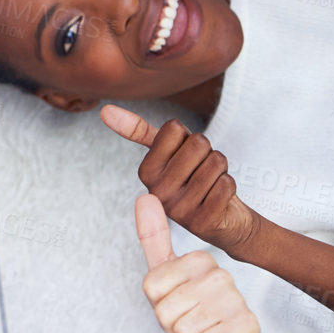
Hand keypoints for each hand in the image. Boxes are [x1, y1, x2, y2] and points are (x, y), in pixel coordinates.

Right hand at [101, 105, 257, 254]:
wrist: (222, 221)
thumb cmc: (193, 178)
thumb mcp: (167, 154)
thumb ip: (138, 131)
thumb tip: (104, 110)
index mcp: (146, 172)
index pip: (174, 128)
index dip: (187, 137)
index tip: (186, 157)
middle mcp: (158, 192)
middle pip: (199, 142)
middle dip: (209, 152)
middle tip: (202, 171)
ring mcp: (180, 209)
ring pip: (216, 161)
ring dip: (221, 169)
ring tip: (211, 184)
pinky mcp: (203, 222)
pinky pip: (226, 184)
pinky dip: (229, 186)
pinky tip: (220, 199)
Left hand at [135, 190, 300, 332]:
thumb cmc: (195, 316)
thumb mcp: (166, 278)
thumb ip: (154, 238)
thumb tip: (145, 196)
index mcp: (198, 260)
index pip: (152, 285)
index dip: (159, 303)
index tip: (176, 302)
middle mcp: (218, 274)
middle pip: (165, 309)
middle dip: (172, 325)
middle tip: (191, 322)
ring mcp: (234, 299)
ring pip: (183, 328)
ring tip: (204, 332)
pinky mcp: (244, 325)